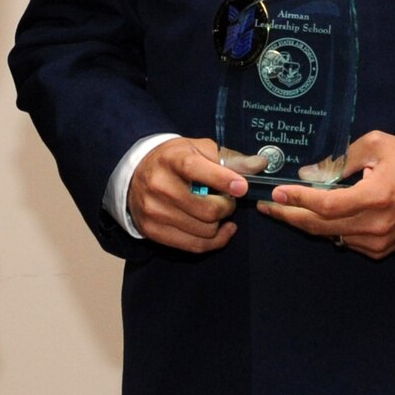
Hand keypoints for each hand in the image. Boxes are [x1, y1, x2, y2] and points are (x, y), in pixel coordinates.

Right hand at [129, 137, 249, 252]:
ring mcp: (154, 211)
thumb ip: (229, 158)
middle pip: (206, 210)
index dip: (223, 180)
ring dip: (220, 224)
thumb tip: (259, 164)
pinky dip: (213, 241)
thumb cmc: (174, 160)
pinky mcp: (152, 231)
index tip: (242, 187)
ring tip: (220, 212)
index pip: (196, 170)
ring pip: (203, 231)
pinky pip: (193, 246)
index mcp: (171, 160)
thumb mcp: (198, 149)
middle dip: (226, 207)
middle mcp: (159, 186)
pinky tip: (220, 230)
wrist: (135, 174)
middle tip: (228, 200)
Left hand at [258, 131, 394, 258]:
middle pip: (321, 226)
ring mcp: (377, 242)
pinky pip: (345, 240)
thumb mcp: (376, 146)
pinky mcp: (379, 251)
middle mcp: (376, 225)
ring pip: (330, 235)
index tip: (277, 193)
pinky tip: (320, 215)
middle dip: (290, 216)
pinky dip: (330, 228)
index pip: (326, 205)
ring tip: (286, 208)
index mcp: (376, 197)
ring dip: (307, 222)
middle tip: (268, 207)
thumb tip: (308, 175)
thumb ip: (339, 159)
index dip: (298, 200)